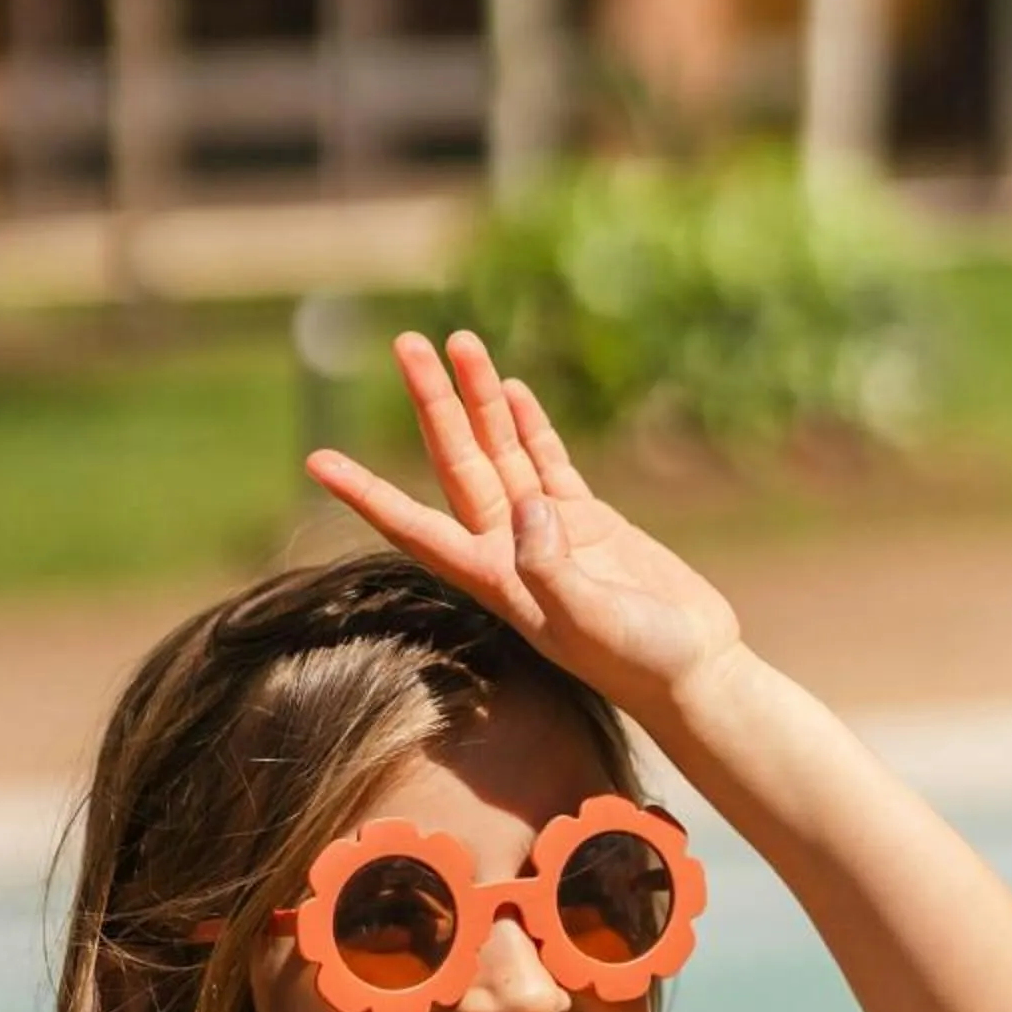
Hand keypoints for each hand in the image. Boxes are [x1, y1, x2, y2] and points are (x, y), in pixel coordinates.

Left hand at [306, 328, 743, 722]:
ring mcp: (547, 532)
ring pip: (500, 449)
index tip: (319, 461)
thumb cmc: (641, 661)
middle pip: (456, 464)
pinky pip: (545, 461)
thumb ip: (554, 571)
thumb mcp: (592, 621)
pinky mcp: (588, 522)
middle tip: (407, 342)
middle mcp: (509, 550)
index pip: (416, 527)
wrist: (693, 671)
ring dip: (478, 398)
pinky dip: (528, 424)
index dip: (367, 493)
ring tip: (458, 340)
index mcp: (495, 578)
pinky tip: (509, 390)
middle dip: (431, 404)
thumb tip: (530, 510)